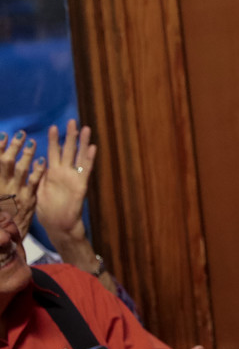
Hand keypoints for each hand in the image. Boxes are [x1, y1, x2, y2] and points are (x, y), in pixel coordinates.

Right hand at [0, 129, 44, 234]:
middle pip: (7, 163)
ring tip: (32, 141)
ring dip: (27, 154)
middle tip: (20, 133)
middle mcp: (3, 186)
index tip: (4, 135)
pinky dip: (37, 171)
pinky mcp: (28, 200)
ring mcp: (15, 193)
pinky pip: (34, 183)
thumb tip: (4, 160)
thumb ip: (0, 177)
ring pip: (21, 170)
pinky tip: (42, 161)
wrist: (4, 235)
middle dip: (13, 147)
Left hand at [37, 121, 94, 237]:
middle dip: (69, 136)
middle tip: (72, 121)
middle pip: (68, 150)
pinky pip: (85, 170)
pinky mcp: (80, 186)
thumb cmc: (48, 213)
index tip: (53, 126)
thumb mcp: (37, 193)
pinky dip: (89, 159)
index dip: (53, 140)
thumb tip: (35, 163)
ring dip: (82, 143)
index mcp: (52, 174)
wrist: (59, 227)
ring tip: (86, 128)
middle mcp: (64, 173)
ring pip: (79, 157)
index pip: (53, 153)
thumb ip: (38, 178)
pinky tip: (93, 147)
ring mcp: (73, 179)